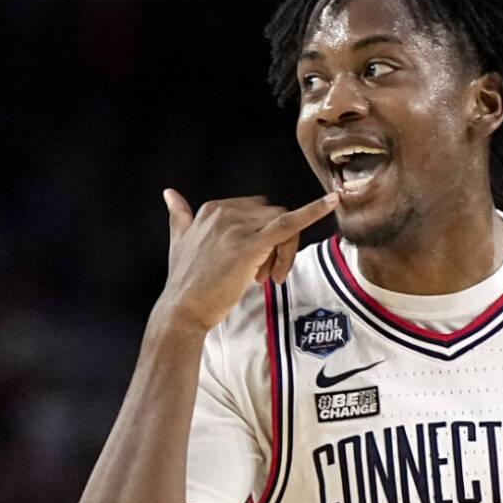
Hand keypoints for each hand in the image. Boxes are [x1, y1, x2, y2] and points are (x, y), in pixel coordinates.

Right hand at [159, 188, 338, 331]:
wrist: (183, 310)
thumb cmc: (185, 282)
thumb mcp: (179, 242)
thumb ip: (179, 216)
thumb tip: (169, 193)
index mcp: (213, 209)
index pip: (257, 211)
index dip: (264, 236)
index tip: (256, 263)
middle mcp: (225, 212)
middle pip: (274, 217)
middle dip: (277, 246)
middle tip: (267, 275)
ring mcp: (239, 227)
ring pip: (284, 226)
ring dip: (284, 253)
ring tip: (269, 278)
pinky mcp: (252, 244)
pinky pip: (289, 223)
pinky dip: (314, 210)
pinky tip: (333, 202)